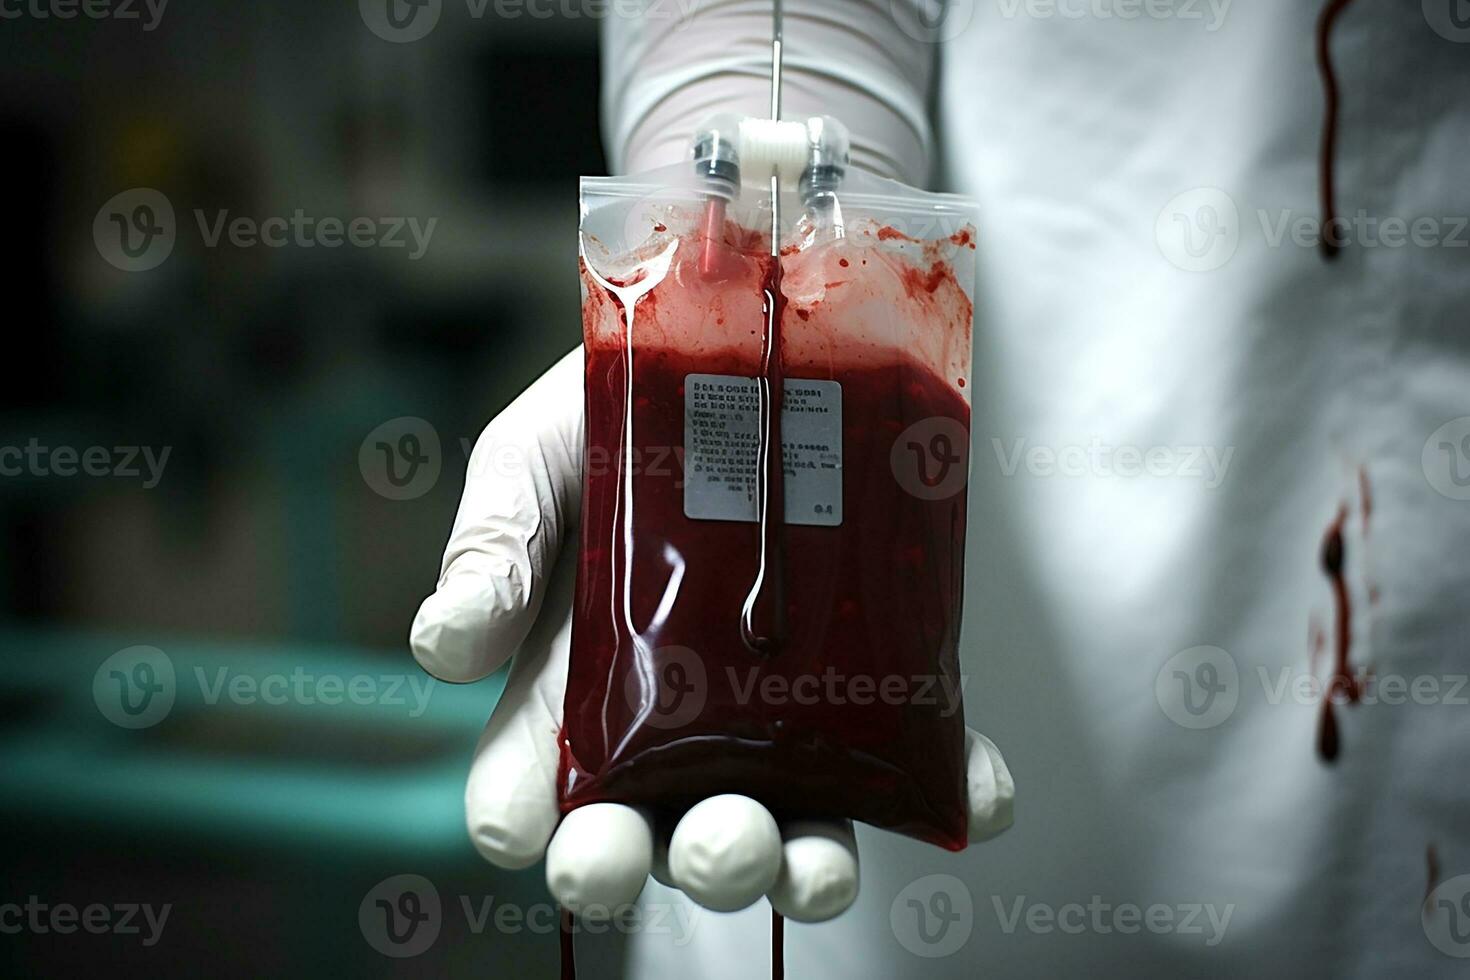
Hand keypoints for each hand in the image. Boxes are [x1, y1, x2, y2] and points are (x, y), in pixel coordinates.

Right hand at [410, 347, 1014, 921]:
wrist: (747, 335)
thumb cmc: (620, 405)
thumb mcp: (538, 455)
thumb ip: (493, 541)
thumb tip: (442, 651)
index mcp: (571, 684)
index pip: (537, 787)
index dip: (532, 823)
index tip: (543, 830)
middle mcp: (674, 724)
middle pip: (667, 834)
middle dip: (682, 863)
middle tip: (708, 843)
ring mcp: (779, 712)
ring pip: (790, 827)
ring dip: (804, 867)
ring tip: (814, 863)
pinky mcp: (876, 681)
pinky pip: (920, 762)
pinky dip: (949, 791)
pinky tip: (973, 796)